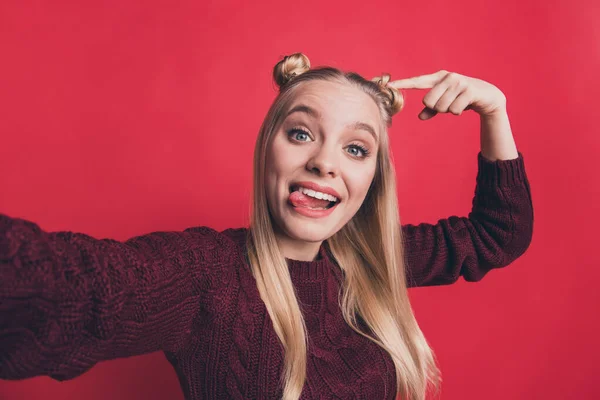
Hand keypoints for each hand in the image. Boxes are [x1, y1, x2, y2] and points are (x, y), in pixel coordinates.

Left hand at [387, 70, 506, 119]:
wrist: (488, 96)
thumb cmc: (462, 98)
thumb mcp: (445, 103)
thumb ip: (432, 109)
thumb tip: (421, 117)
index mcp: (438, 78)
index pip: (417, 81)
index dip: (403, 83)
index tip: (389, 85)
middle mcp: (447, 77)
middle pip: (428, 101)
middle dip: (437, 108)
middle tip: (449, 104)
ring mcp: (458, 82)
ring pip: (441, 107)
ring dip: (449, 110)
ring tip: (458, 103)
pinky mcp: (468, 90)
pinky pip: (453, 110)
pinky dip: (457, 112)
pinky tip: (466, 105)